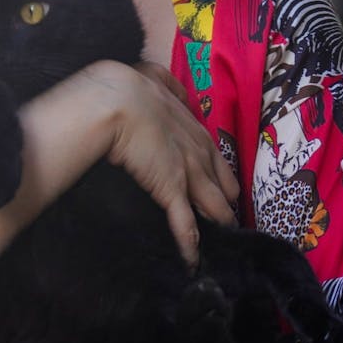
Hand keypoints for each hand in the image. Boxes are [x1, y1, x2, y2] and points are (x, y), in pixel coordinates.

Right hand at [86, 60, 238, 265]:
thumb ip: (168, 85)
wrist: (118, 100)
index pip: (219, 163)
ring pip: (213, 209)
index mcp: (196, 130)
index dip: (221, 180)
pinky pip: (185, 226)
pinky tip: (193, 263)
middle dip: (224, 206)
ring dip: (216, 227)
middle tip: (223, 223)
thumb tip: (174, 90)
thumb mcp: (155, 78)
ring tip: (220, 248)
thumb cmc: (132, 88)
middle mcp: (200, 155)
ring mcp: (189, 175)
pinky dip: (189, 246)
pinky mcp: (172, 192)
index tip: (222, 193)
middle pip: (223, 190)